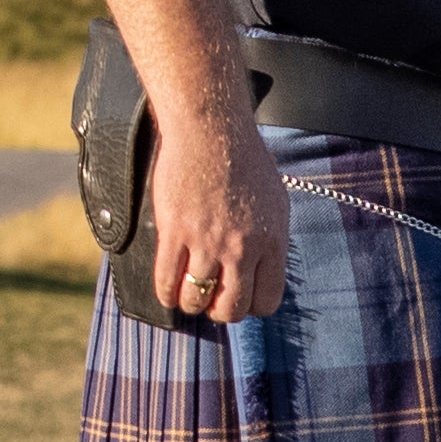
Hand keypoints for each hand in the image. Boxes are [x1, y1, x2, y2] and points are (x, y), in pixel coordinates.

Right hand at [143, 102, 290, 328]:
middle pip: (231, 308)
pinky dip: (165, 293)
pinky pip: (167, 280)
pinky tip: (166, 290)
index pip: (266, 300)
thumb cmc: (244, 160)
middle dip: (220, 311)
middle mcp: (243, 247)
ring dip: (191, 302)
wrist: (211, 130)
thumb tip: (261, 271)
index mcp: (272, 241)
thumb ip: (269, 240)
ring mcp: (208, 241)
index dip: (250, 306)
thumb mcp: (274, 203)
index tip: (238, 298)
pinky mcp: (176, 231)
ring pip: (197, 299)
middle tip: (211, 300)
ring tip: (187, 293)